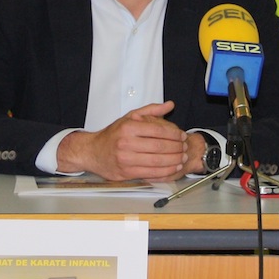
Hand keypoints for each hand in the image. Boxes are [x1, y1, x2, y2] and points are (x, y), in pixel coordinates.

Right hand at [56, 102, 187, 179]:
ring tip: (183, 158)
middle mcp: (126, 143)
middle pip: (159, 146)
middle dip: (177, 148)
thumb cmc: (113, 135)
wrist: (93, 152)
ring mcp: (126, 159)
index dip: (174, 134)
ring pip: (157, 161)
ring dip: (174, 161)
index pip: (157, 130)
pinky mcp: (126, 173)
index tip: (182, 136)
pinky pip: (151, 173)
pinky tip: (173, 168)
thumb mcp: (129, 117)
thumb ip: (151, 110)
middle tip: (185, 148)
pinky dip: (165, 172)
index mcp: (128, 127)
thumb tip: (170, 105)